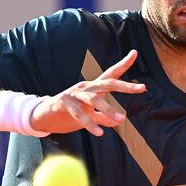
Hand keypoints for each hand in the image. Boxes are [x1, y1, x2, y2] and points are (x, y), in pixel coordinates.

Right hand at [31, 49, 145, 135]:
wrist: (44, 116)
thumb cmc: (69, 114)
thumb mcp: (90, 115)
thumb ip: (104, 117)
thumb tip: (120, 119)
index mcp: (93, 88)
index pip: (110, 74)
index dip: (123, 64)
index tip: (134, 52)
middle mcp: (86, 87)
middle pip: (108, 83)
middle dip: (125, 86)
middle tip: (141, 88)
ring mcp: (74, 94)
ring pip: (94, 99)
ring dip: (108, 109)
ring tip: (120, 119)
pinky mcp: (64, 103)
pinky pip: (79, 113)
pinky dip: (89, 123)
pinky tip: (99, 133)